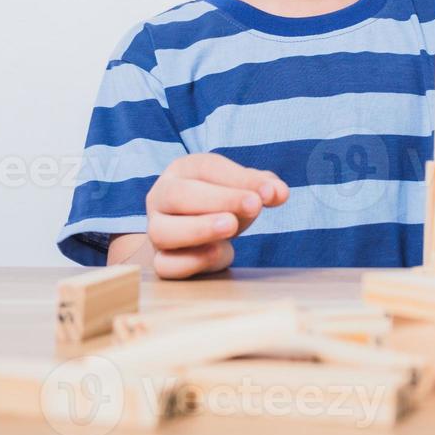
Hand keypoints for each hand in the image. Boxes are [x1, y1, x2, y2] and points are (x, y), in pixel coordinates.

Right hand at [142, 153, 288, 278]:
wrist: (197, 231)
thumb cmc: (222, 203)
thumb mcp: (243, 188)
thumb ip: (263, 187)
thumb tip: (278, 193)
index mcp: (182, 171)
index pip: (206, 168)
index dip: (238, 180)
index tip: (268, 193)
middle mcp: (161, 198)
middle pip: (178, 195)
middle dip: (219, 199)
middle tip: (253, 206)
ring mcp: (156, 231)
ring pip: (162, 231)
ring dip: (199, 229)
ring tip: (231, 227)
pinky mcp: (160, 262)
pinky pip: (165, 266)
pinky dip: (192, 263)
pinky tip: (221, 253)